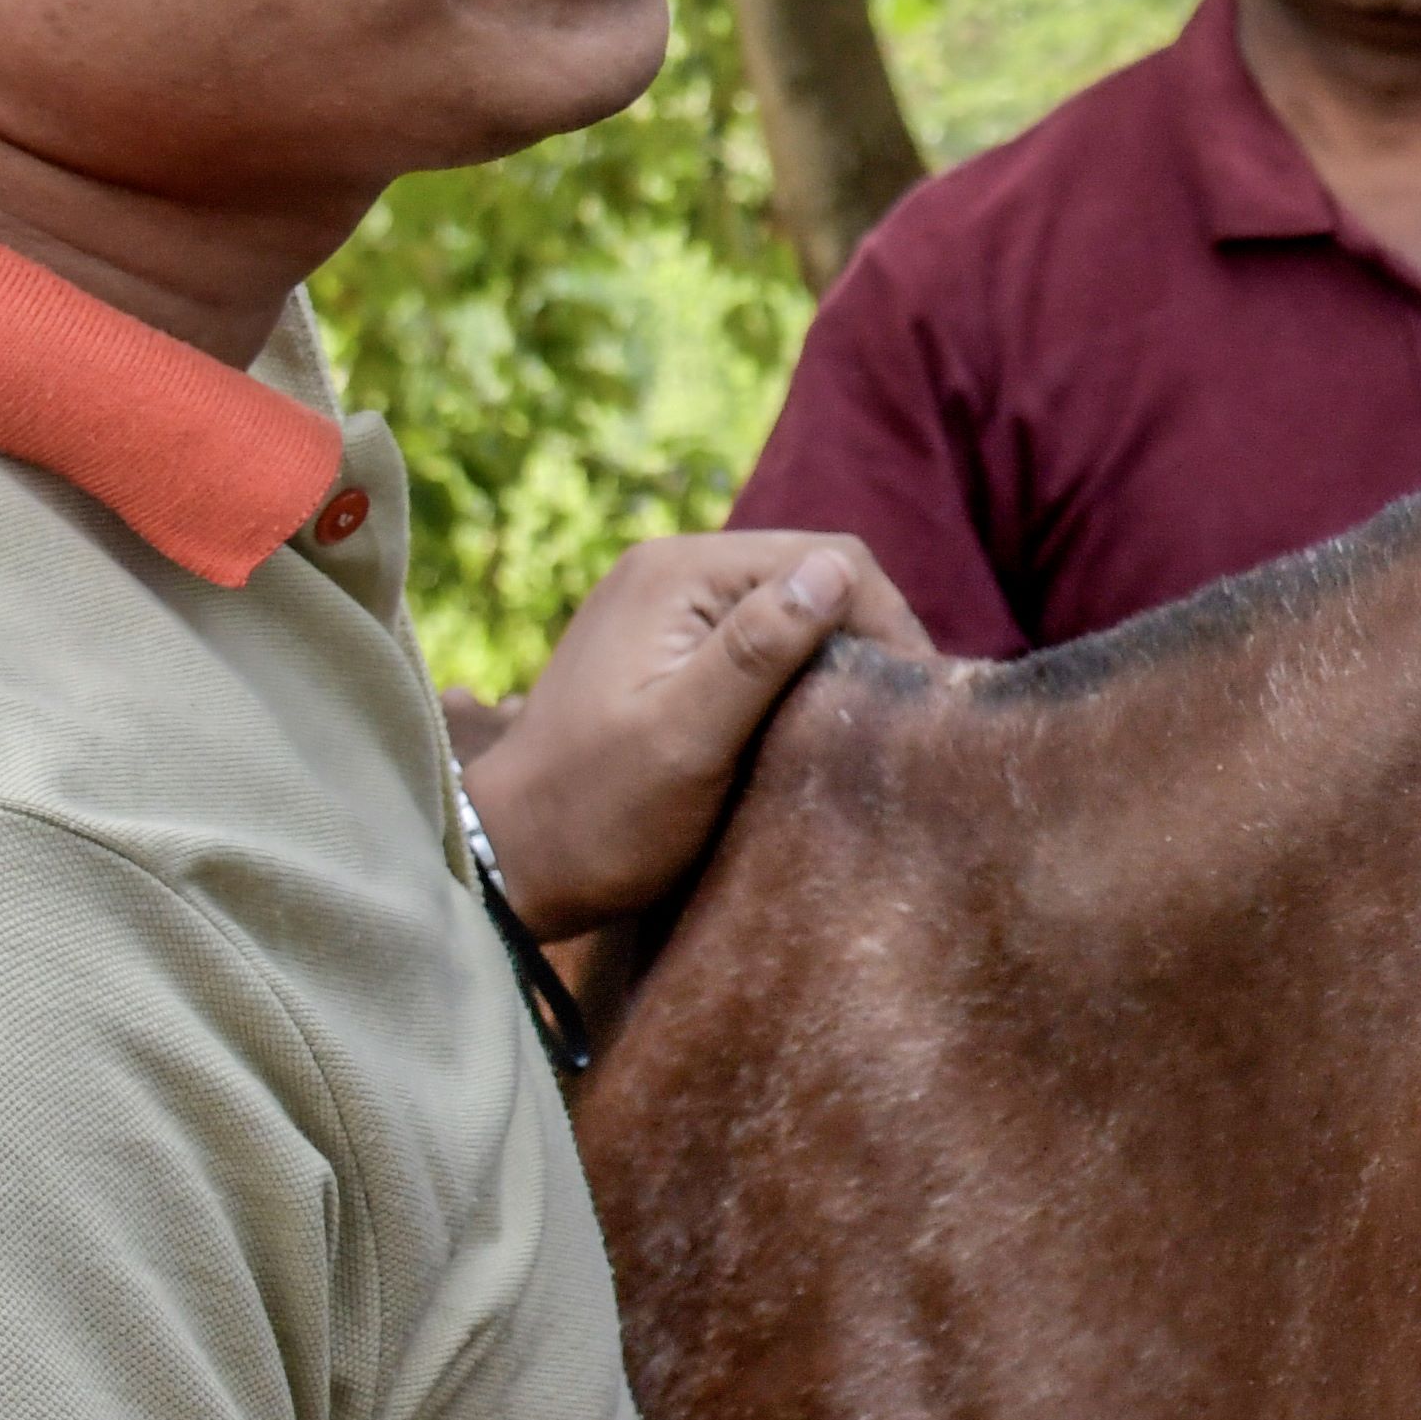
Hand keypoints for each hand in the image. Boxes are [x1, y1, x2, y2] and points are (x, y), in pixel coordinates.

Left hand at [457, 531, 904, 933]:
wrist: (508, 864)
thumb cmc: (599, 813)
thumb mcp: (687, 739)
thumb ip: (757, 650)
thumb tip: (838, 570)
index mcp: (676, 574)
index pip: (824, 555)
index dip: (885, 619)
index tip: (913, 701)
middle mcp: (667, 569)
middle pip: (808, 572)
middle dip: (865, 635)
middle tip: (897, 719)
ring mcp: (661, 606)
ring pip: (786, 605)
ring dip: (832, 656)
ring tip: (861, 724)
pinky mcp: (661, 646)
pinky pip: (753, 635)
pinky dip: (794, 671)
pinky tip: (808, 723)